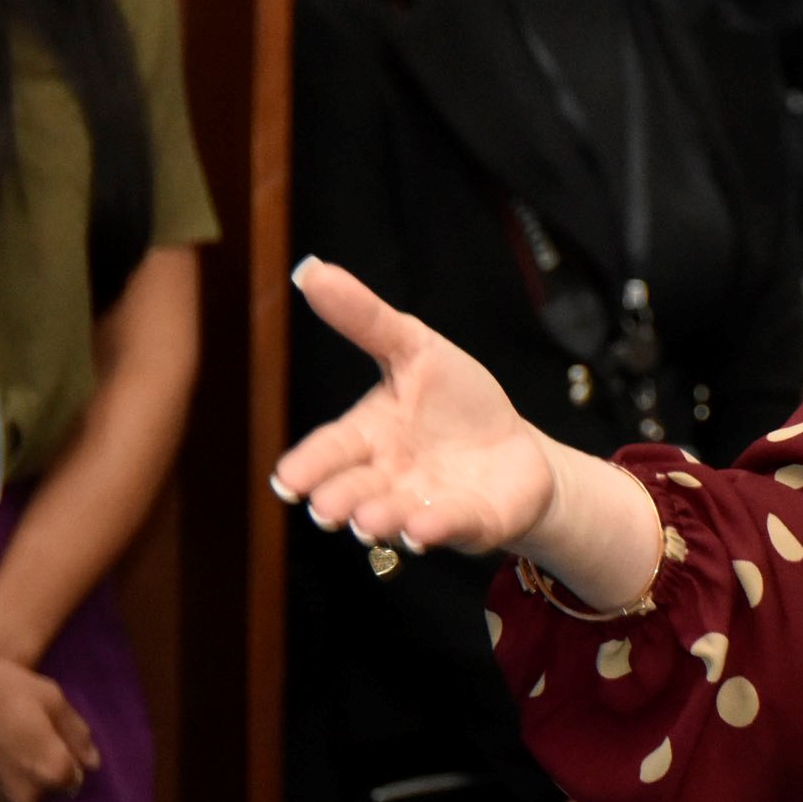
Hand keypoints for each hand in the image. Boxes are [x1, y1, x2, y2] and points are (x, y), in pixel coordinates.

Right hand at [0, 641, 98, 801]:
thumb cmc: (0, 689)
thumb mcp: (52, 699)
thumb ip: (77, 734)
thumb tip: (92, 763)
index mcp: (50, 772)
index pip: (74, 778)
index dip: (66, 755)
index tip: (49, 735)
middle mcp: (23, 797)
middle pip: (45, 789)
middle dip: (42, 768)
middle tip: (24, 734)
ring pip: (16, 792)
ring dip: (15, 775)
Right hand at [276, 258, 559, 555]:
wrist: (515, 450)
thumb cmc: (454, 402)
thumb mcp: (415, 350)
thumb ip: (365, 319)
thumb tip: (311, 270)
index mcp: (367, 437)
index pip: (330, 450)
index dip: (308, 466)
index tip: (287, 480)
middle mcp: (387, 479)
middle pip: (355, 490)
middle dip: (340, 499)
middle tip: (326, 509)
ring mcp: (426, 505)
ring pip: (396, 515)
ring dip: (382, 519)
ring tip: (369, 521)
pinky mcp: (470, 522)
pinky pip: (450, 526)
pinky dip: (436, 528)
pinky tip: (423, 530)